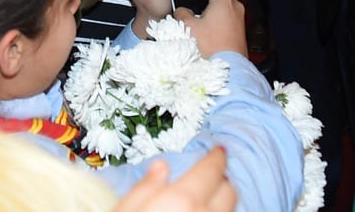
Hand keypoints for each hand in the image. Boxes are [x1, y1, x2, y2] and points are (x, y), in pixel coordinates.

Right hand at [114, 148, 235, 211]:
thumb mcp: (124, 210)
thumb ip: (144, 188)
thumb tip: (160, 168)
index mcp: (183, 200)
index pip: (210, 171)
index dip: (216, 157)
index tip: (218, 150)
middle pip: (229, 191)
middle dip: (222, 179)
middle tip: (210, 172)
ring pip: (230, 209)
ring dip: (222, 199)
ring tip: (208, 194)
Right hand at [176, 0, 246, 56]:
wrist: (227, 70)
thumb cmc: (210, 47)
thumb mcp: (188, 27)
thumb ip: (182, 13)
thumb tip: (181, 11)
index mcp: (224, 0)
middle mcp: (235, 7)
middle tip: (194, 4)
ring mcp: (239, 20)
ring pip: (224, 8)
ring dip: (212, 12)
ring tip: (199, 21)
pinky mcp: (239, 33)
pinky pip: (227, 21)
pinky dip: (218, 23)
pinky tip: (206, 33)